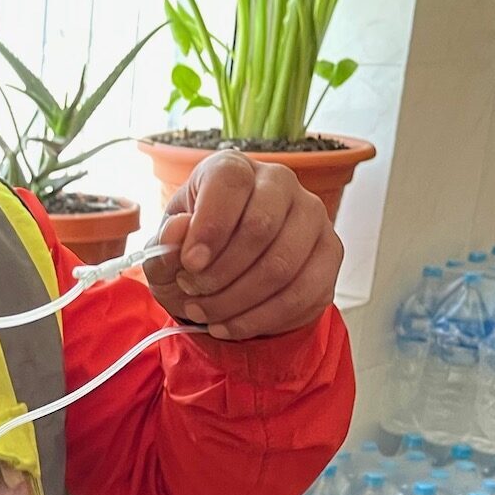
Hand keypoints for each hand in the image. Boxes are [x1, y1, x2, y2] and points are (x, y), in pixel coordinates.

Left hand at [143, 152, 343, 340]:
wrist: (219, 282)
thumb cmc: (192, 257)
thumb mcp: (163, 254)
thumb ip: (164, 244)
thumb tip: (179, 228)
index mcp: (233, 168)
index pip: (230, 182)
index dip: (209, 226)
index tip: (189, 264)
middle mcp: (279, 182)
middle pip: (260, 226)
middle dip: (220, 273)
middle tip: (192, 293)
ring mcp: (312, 216)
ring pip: (282, 265)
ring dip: (237, 301)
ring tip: (206, 314)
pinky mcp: (330, 253)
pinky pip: (302, 293)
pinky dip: (260, 319)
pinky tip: (230, 326)